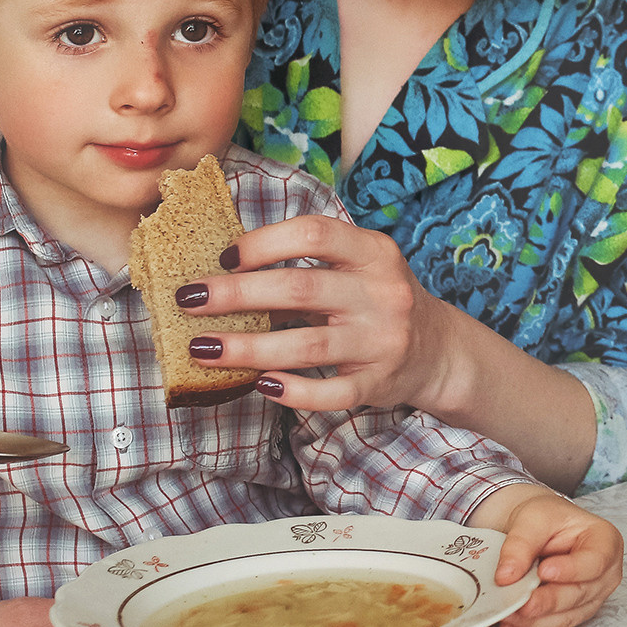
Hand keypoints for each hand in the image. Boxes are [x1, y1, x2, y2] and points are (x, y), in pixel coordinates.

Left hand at [172, 214, 460, 412]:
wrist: (438, 350)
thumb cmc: (377, 301)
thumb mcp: (359, 268)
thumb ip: (308, 264)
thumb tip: (223, 271)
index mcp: (375, 252)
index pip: (314, 234)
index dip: (263, 243)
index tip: (223, 258)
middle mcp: (383, 293)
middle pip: (300, 288)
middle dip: (235, 295)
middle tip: (188, 300)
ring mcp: (383, 340)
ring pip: (308, 346)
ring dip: (248, 348)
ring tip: (202, 350)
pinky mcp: (379, 382)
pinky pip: (330, 393)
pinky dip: (292, 391)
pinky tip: (260, 385)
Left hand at [474, 485, 623, 626]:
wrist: (539, 530)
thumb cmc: (546, 519)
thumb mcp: (533, 518)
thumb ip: (521, 544)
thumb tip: (507, 575)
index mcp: (606, 542)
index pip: (594, 562)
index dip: (570, 571)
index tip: (543, 571)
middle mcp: (604, 574)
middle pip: (580, 595)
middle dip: (547, 602)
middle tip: (520, 603)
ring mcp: (591, 598)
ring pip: (566, 618)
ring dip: (535, 621)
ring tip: (508, 614)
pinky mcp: (572, 615)